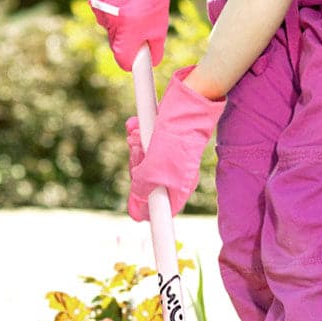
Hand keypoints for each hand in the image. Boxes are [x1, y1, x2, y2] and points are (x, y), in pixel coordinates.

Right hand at [89, 0, 168, 71]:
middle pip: (118, 44)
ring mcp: (99, 11)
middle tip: (144, 23)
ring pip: (112, 26)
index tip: (139, 70)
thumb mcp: (159, 19)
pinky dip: (114, 7)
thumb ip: (155, 43)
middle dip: (129, 39)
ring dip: (123, 21)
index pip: (125, 62)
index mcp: (127, 33)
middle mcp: (110, 25)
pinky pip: (106, 11)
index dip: (133, 66)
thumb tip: (154, 60)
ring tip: (135, 1)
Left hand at [127, 67, 225, 218]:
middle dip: (135, 165)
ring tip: (138, 136)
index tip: (136, 208)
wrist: (186, 109)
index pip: (158, 210)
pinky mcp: (163, 140)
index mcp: (177, 189)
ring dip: (135, 146)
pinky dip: (137, 134)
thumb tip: (137, 212)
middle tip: (138, 152)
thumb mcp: (153, 172)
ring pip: (142, 160)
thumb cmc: (174, 142)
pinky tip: (135, 127)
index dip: (143, 208)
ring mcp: (168, 157)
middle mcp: (173, 175)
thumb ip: (142, 191)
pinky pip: (143, 142)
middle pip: (144, 182)